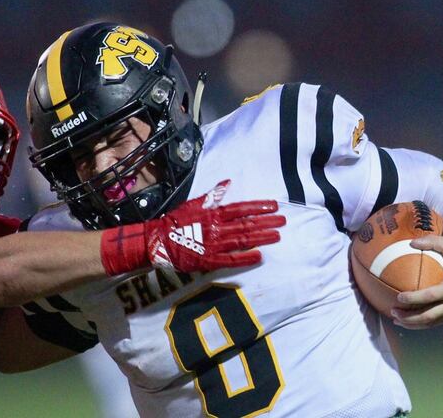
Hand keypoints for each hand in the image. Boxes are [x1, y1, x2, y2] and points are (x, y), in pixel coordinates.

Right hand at [145, 179, 284, 272]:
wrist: (158, 241)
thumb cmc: (175, 221)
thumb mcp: (193, 203)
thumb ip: (212, 195)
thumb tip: (227, 182)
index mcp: (213, 213)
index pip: (241, 208)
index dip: (259, 207)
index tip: (274, 206)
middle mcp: (217, 228)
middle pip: (247, 224)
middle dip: (267, 222)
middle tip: (283, 221)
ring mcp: (214, 245)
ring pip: (243, 240)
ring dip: (262, 238)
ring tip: (277, 235)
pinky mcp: (209, 261)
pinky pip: (231, 260)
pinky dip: (245, 258)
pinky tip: (259, 256)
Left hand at [392, 236, 442, 328]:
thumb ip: (431, 242)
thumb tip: (410, 243)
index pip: (430, 296)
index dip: (413, 299)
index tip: (398, 297)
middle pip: (429, 316)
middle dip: (409, 317)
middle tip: (393, 311)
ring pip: (433, 323)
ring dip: (413, 323)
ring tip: (396, 319)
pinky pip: (439, 321)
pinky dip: (423, 323)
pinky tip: (410, 320)